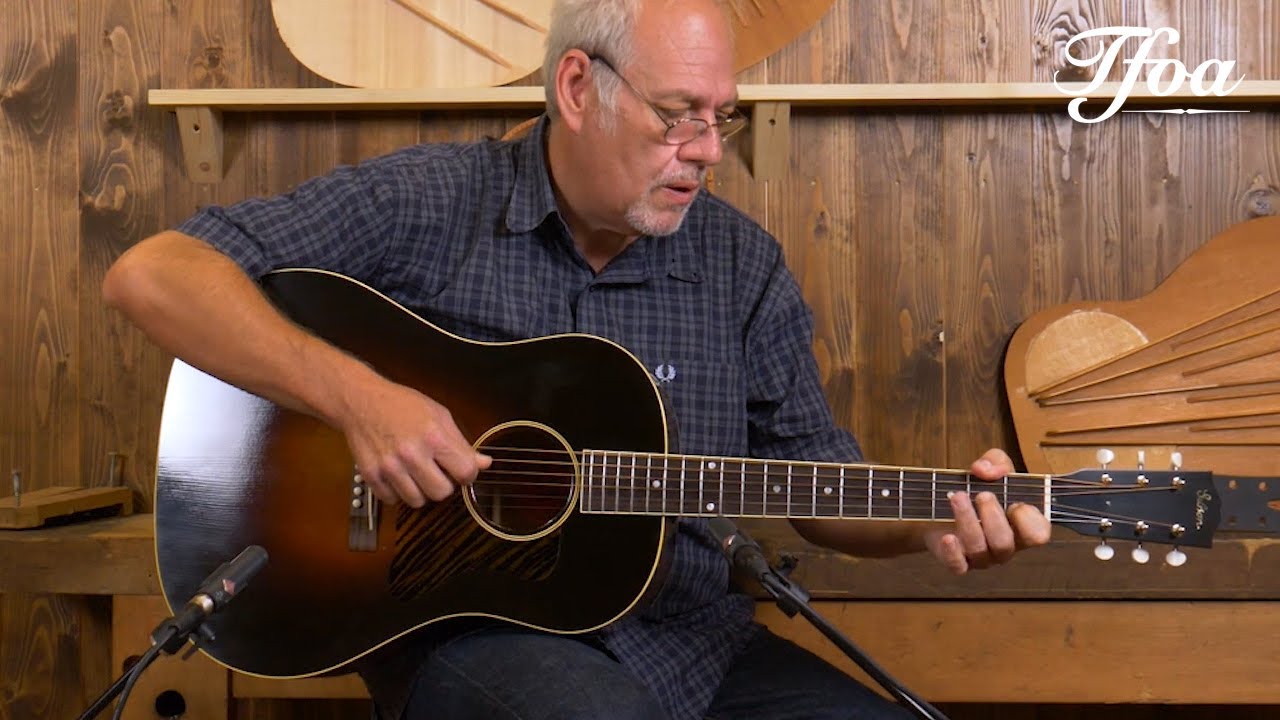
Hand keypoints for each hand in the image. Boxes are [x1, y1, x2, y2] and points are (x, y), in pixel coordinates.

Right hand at [337, 374, 490, 507]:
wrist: (361, 401)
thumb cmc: (402, 405)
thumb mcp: (439, 416)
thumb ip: (461, 444)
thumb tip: (484, 464)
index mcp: (433, 437)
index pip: (465, 473)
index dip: (467, 474)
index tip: (461, 470)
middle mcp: (411, 454)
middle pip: (442, 493)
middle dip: (444, 484)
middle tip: (437, 471)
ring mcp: (389, 467)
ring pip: (417, 501)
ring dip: (420, 491)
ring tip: (416, 473)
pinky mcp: (371, 476)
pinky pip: (393, 500)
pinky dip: (398, 492)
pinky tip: (399, 475)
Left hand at [923, 448, 1050, 574]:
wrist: (942, 503)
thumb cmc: (978, 487)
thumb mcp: (992, 467)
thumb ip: (996, 462)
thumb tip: (985, 470)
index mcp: (1021, 527)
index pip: (1038, 535)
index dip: (1029, 521)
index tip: (1016, 503)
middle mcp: (1004, 546)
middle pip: (1004, 544)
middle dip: (993, 517)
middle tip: (983, 495)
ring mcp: (981, 557)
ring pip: (979, 550)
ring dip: (968, 521)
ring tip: (957, 497)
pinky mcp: (956, 560)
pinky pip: (958, 566)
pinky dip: (952, 552)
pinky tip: (947, 536)